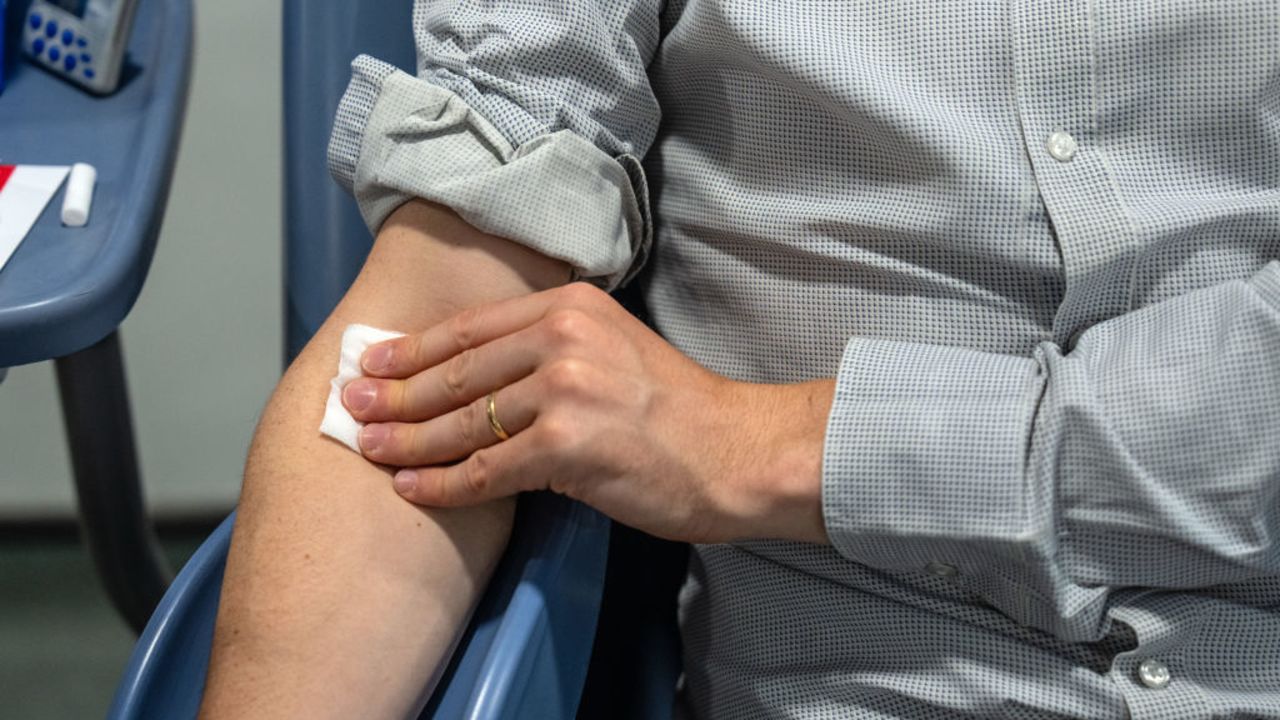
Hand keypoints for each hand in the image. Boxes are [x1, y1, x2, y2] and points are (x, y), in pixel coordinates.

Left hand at [341, 283, 833, 544]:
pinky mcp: (568, 444)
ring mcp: (565, 387)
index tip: (372, 362)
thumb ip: (554, 351)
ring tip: (370, 451)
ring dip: (408, 441)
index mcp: (571, 306)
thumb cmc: (678, 414)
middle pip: (458, 371)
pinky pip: (486, 469)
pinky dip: (444, 484)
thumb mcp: (615, 351)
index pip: (472, 328)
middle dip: (396, 394)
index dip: (414, 348)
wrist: (737, 452)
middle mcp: (563, 336)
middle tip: (350, 409)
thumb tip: (481, 378)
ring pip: (464, 420)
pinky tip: (414, 490)